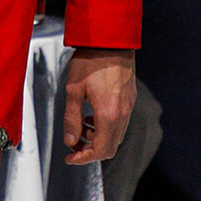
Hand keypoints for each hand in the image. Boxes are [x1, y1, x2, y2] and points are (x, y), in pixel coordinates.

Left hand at [63, 48, 135, 164]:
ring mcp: (128, 107)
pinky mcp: (130, 100)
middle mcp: (122, 115)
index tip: (70, 157)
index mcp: (109, 115)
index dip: (83, 158)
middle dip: (90, 151)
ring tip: (81, 127)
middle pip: (110, 148)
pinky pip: (120, 123)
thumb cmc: (91, 61)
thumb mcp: (73, 90)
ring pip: (115, 136)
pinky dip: (106, 128)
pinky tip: (93, 116)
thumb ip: (72, 119)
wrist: (111, 41)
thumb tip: (70, 141)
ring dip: (98, 139)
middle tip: (73, 145)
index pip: (100, 151)